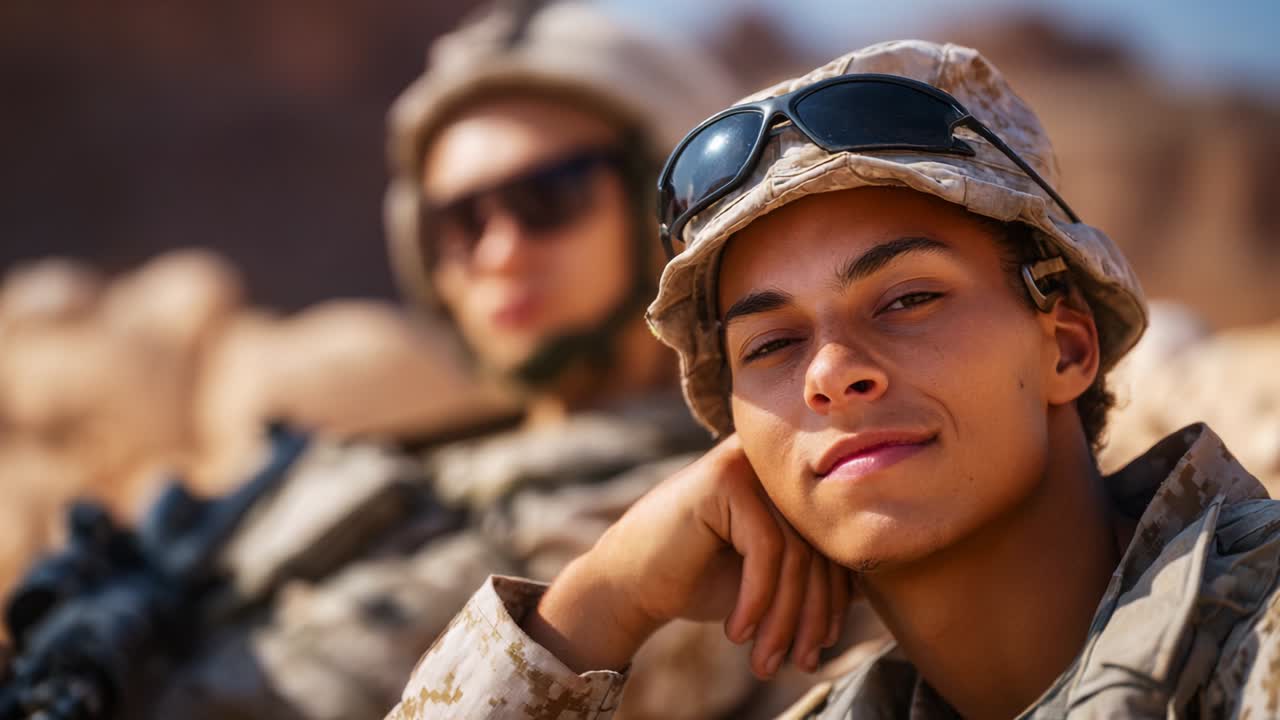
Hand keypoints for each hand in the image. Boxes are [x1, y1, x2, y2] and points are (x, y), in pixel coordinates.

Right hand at [526, 434, 852, 678]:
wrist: (628, 582)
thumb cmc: (702, 581)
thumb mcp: (770, 580)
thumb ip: (813, 571)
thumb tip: (873, 592)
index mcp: (788, 481)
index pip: (831, 542)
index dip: (833, 601)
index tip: (820, 648)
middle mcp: (772, 463)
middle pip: (816, 547)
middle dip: (810, 616)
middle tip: (800, 663)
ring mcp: (747, 463)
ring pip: (793, 553)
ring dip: (782, 618)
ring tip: (764, 660)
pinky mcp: (724, 478)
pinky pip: (765, 549)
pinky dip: (756, 600)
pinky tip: (737, 633)